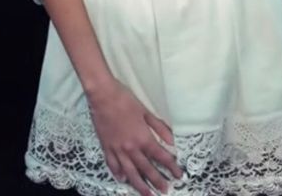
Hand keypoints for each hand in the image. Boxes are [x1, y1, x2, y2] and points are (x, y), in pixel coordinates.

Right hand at [87, 78, 183, 195]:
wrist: (103, 95)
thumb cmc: (125, 100)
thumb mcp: (145, 111)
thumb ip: (159, 127)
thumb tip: (172, 140)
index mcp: (142, 137)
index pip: (160, 156)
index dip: (171, 167)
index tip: (178, 175)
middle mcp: (131, 148)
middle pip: (146, 169)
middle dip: (157, 181)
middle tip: (165, 190)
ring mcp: (117, 150)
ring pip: (130, 173)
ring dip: (140, 185)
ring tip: (147, 194)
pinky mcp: (106, 148)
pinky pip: (113, 165)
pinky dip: (118, 174)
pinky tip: (123, 179)